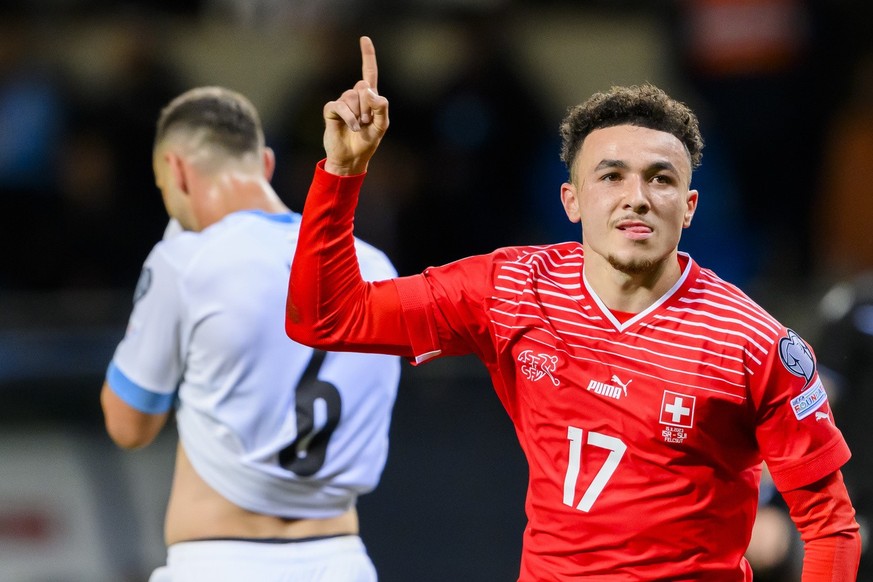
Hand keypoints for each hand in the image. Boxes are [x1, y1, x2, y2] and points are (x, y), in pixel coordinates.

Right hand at [323, 36, 389, 175]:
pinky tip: (351, 127)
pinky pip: (340, 106)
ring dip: (358, 115)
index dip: (367, 55)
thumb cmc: (367, 142)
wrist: (351, 158)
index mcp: (369, 98)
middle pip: (363, 87)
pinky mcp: (331, 110)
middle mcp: (354, 96)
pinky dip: (349, 118)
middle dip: (368, 106)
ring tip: (358, 127)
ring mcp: (342, 102)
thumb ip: (382, 108)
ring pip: (352, 97)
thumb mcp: (381, 126)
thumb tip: (370, 92)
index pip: (369, 72)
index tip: (364, 38)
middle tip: (367, 122)